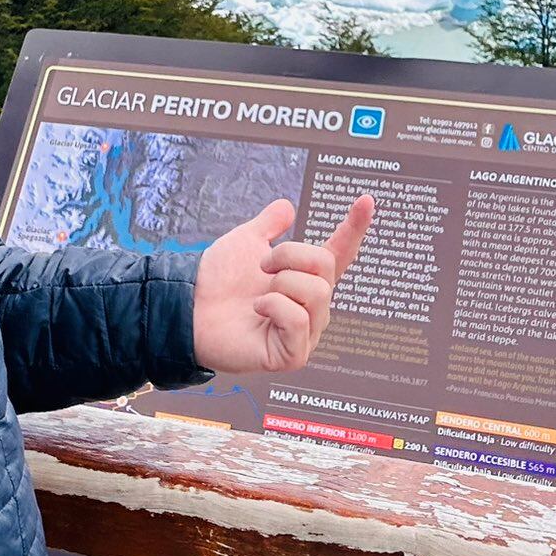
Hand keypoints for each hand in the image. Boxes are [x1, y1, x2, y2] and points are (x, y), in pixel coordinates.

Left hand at [191, 194, 374, 374]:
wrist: (188, 306)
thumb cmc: (217, 280)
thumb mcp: (246, 242)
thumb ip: (269, 225)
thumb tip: (287, 206)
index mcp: (304, 280)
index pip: (339, 254)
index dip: (354, 228)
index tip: (366, 200)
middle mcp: (311, 308)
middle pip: (325, 268)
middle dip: (290, 256)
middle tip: (262, 267)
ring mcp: (305, 334)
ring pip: (316, 293)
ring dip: (280, 283)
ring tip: (258, 295)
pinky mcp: (292, 355)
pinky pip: (297, 319)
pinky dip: (273, 307)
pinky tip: (257, 311)